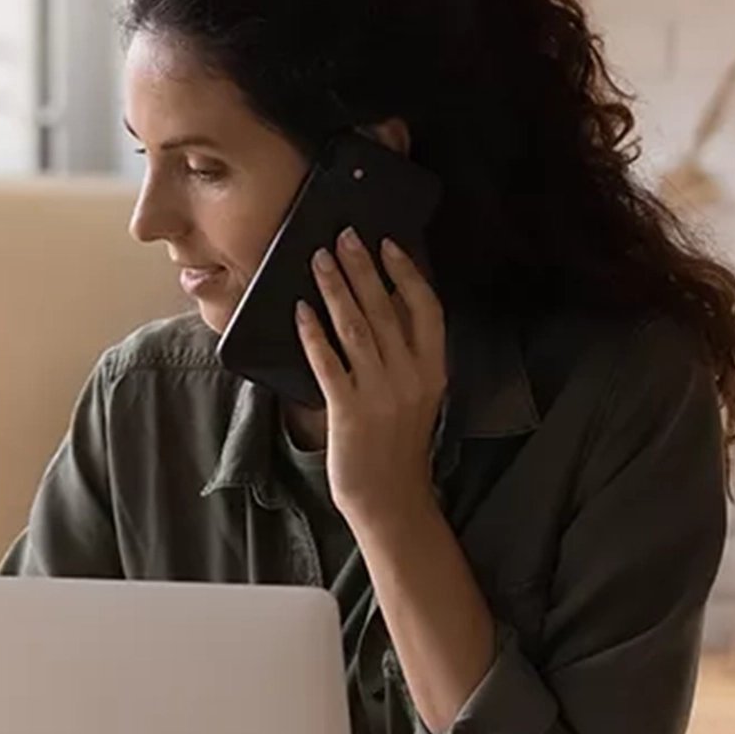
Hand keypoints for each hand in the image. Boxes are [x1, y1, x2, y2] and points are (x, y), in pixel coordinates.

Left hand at [295, 227, 446, 526]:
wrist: (390, 498)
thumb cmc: (398, 444)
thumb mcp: (417, 394)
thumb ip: (406, 355)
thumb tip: (381, 305)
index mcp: (434, 369)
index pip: (426, 308)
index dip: (406, 273)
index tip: (388, 243)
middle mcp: (411, 376)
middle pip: (385, 309)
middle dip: (361, 268)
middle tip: (342, 235)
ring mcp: (380, 393)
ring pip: (355, 328)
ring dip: (335, 289)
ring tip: (318, 259)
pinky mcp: (349, 410)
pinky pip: (328, 362)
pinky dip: (313, 333)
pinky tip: (300, 310)